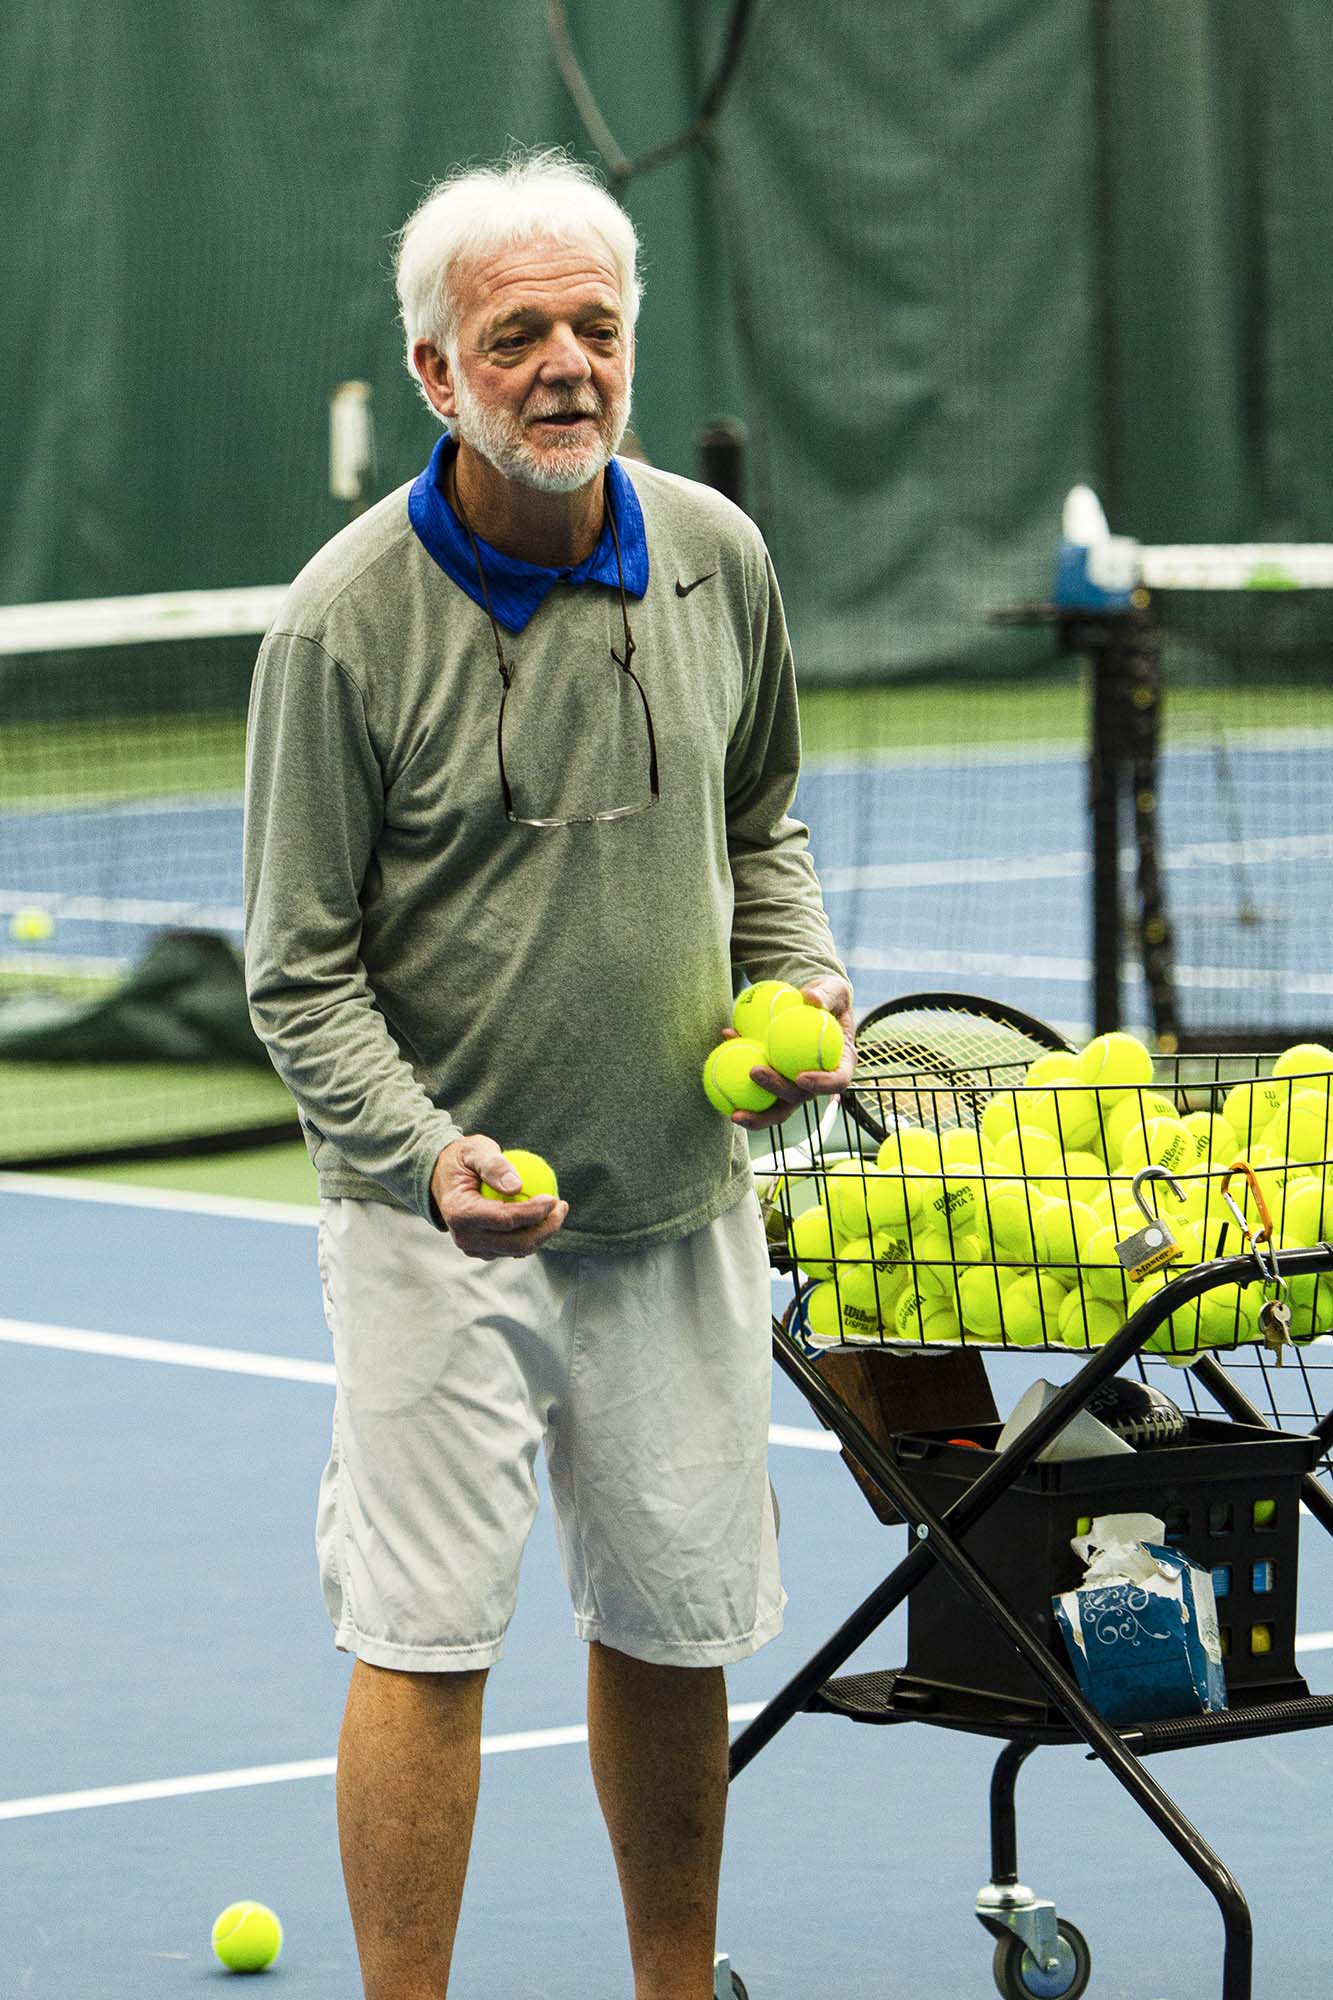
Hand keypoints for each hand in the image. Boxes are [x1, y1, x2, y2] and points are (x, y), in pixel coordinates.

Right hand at [430, 1134, 568, 1257]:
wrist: (442, 1177)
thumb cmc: (462, 1159)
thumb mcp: (475, 1150)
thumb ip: (493, 1165)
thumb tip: (517, 1186)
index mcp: (460, 1213)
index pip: (505, 1220)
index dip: (534, 1212)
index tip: (553, 1198)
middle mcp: (465, 1237)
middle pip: (516, 1243)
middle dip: (547, 1228)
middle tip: (562, 1206)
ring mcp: (473, 1248)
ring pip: (518, 1249)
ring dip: (543, 1232)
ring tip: (558, 1208)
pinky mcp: (483, 1251)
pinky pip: (514, 1247)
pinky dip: (532, 1233)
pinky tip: (545, 1214)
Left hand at [726, 976, 855, 1131]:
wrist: (809, 1004)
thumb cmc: (827, 996)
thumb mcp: (832, 988)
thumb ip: (826, 994)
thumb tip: (811, 998)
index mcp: (841, 1063)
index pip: (838, 1081)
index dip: (822, 1085)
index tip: (800, 1077)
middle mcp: (819, 1081)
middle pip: (801, 1096)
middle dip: (777, 1090)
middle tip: (754, 1072)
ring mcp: (796, 1087)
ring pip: (778, 1108)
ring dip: (757, 1115)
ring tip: (734, 1113)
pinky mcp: (776, 1085)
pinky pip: (758, 1093)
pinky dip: (739, 1086)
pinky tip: (718, 1070)